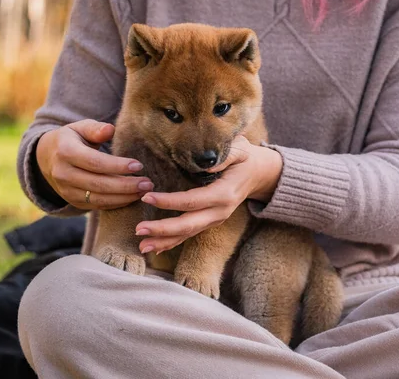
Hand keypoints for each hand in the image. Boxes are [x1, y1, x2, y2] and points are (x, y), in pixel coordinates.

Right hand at [36, 119, 153, 209]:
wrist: (48, 157)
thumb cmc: (73, 139)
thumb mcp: (80, 128)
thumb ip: (95, 128)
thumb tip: (109, 129)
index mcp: (65, 152)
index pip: (95, 162)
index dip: (118, 166)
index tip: (139, 166)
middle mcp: (63, 174)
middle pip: (99, 184)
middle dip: (126, 186)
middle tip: (148, 183)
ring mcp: (67, 190)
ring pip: (99, 199)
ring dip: (125, 197)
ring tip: (144, 191)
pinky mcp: (74, 201)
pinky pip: (98, 205)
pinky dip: (117, 203)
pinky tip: (133, 197)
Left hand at [135, 136, 281, 253]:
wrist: (259, 174)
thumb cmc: (245, 158)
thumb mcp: (240, 149)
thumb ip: (224, 156)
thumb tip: (206, 164)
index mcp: (224, 194)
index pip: (192, 201)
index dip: (169, 201)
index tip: (147, 197)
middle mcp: (220, 212)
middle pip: (188, 224)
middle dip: (163, 229)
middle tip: (139, 229)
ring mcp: (215, 220)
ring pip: (187, 234)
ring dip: (164, 241)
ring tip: (142, 246)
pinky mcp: (210, 222)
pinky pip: (189, 235)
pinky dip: (172, 243)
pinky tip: (155, 249)